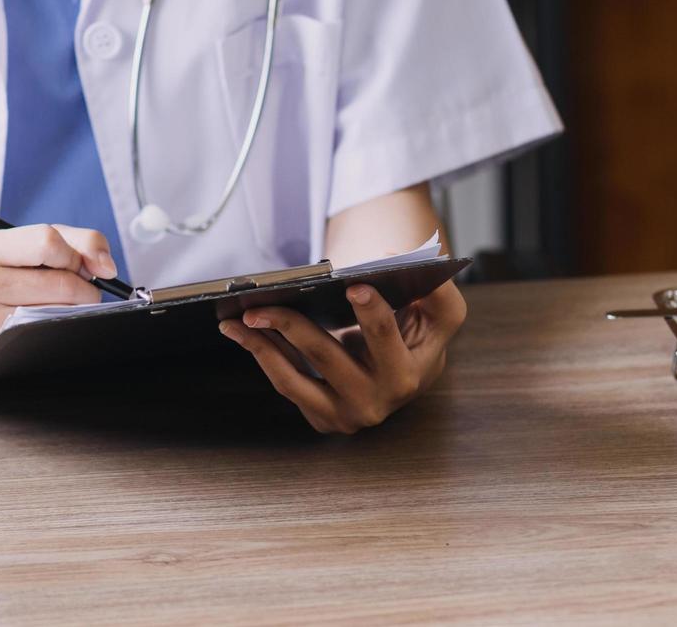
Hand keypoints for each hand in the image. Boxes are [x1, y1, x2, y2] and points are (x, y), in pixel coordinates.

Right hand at [0, 224, 116, 362]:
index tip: (78, 266)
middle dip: (84, 287)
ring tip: (59, 306)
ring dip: (77, 309)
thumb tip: (107, 267)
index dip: (75, 255)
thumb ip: (80, 242)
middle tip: (76, 291)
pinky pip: (52, 333)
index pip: (48, 241)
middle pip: (63, 282)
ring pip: (63, 311)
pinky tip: (50, 323)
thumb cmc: (13, 278)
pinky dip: (63, 326)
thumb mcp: (37, 247)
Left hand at [218, 281, 465, 433]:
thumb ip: (435, 287)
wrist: (406, 373)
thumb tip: (389, 258)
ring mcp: (347, 415)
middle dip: (291, 326)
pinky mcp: (323, 418)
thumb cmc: (419, 335)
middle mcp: (377, 401)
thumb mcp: (440, 313)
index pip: (387, 338)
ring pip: (294, 379)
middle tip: (260, 304)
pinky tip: (244, 333)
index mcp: (409, 373)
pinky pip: (287, 386)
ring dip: (261, 345)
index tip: (353, 285)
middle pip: (327, 357)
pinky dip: (264, 356)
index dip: (372, 312)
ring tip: (236, 319)